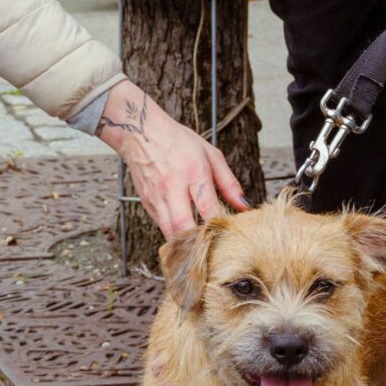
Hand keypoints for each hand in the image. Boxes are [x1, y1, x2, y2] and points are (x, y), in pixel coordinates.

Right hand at [94, 79, 247, 237]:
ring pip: (169, 232)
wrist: (141, 134)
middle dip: (198, 242)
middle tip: (213, 252)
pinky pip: (162, 226)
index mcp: (193, 172)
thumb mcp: (210, 155)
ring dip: (185, 244)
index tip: (231, 235)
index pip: (208, 207)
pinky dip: (174, 235)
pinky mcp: (147, 203)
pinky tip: (186, 237)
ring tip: (200, 252)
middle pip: (184, 225)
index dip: (219, 225)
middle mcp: (173, 186)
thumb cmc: (179, 142)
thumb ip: (229, 183)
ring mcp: (157, 197)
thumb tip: (244, 206)